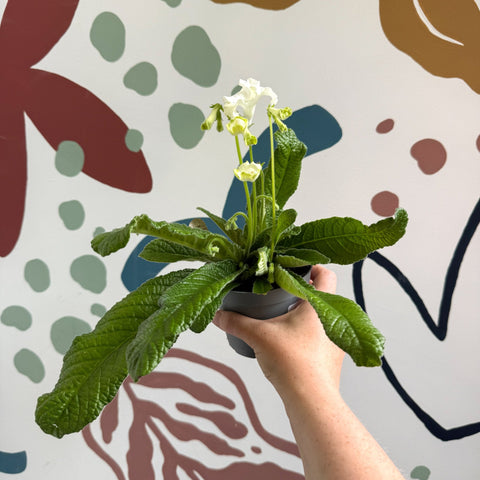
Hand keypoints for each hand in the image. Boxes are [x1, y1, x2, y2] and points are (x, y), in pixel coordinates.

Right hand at [213, 265, 344, 394]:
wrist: (311, 400)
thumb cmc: (293, 363)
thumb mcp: (258, 335)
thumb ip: (236, 322)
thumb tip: (218, 315)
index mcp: (320, 305)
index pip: (326, 273)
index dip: (312, 267)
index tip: (296, 269)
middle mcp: (333, 320)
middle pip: (323, 295)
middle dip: (303, 292)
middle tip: (283, 292)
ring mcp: (336, 341)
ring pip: (322, 318)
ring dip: (305, 315)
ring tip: (283, 318)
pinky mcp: (332, 359)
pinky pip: (321, 338)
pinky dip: (307, 335)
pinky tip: (289, 343)